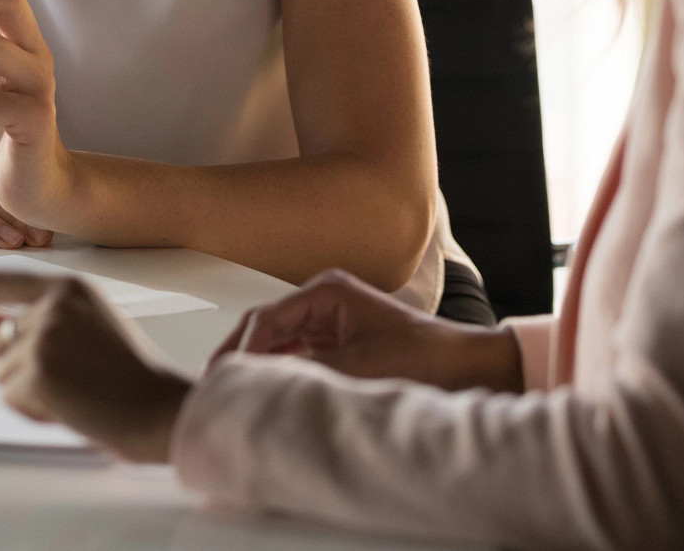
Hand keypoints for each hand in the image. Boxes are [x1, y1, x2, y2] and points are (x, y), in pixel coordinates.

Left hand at [0, 272, 190, 462]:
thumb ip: (39, 318)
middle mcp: (52, 305)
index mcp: (69, 287)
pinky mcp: (38, 372)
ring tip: (74, 394)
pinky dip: (32, 410)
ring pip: (2, 373)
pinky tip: (70, 408)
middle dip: (18, 367)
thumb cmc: (130, 373)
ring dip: (28, 391)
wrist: (158, 407)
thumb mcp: (88, 326)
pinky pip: (11, 397)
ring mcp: (43, 337)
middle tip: (63, 383)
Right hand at [213, 269, 523, 391]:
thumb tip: (259, 384)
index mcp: (326, 290)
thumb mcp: (354, 366)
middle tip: (217, 385)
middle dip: (243, 356)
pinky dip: (282, 372)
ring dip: (261, 365)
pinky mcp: (341, 342)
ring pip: (280, 342)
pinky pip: (299, 355)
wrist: (466, 367)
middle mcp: (325, 300)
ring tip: (238, 391)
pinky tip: (270, 392)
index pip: (265, 318)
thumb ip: (302, 372)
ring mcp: (332, 321)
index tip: (221, 376)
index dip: (239, 350)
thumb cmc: (424, 356)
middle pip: (267, 327)